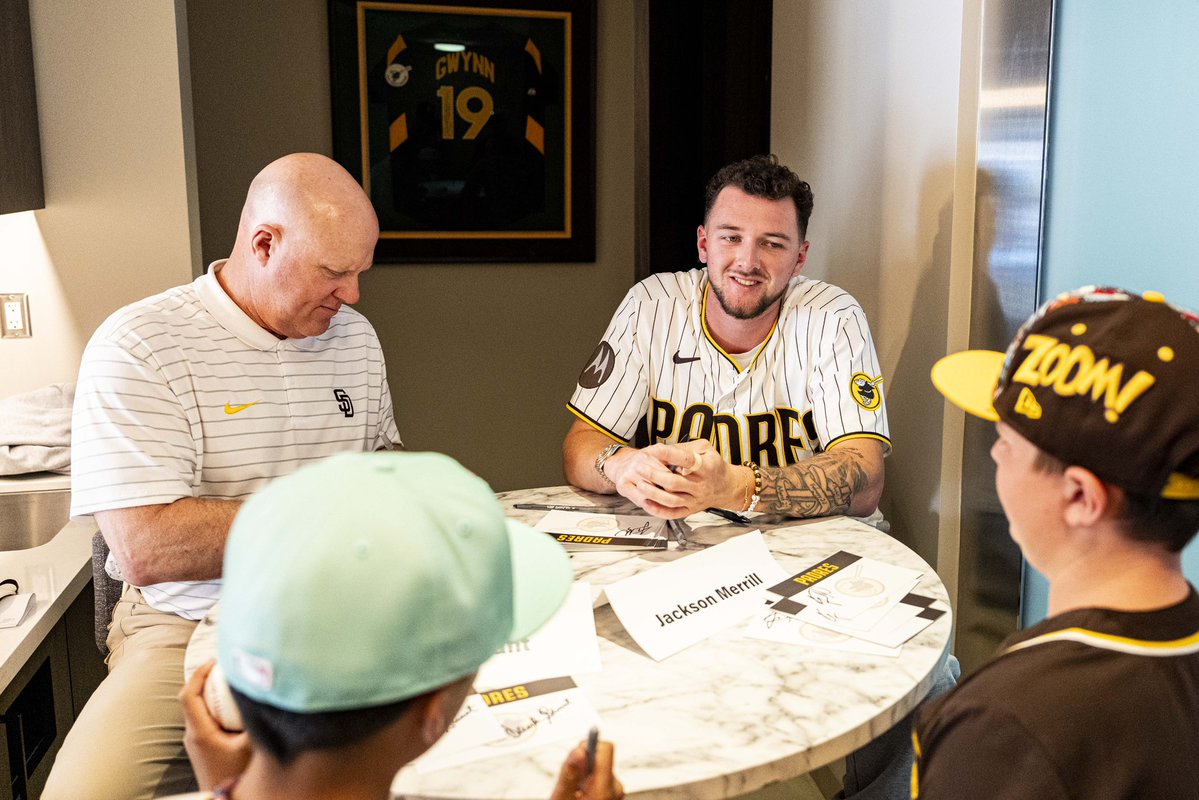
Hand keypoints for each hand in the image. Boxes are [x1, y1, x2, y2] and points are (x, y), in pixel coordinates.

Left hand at [180, 660, 251, 790]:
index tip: (216, 660)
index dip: (199, 673)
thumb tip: (268, 696)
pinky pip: (206, 717)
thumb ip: (257, 721)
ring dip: (212, 691)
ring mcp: (197, 742)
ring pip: (199, 708)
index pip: (188, 695)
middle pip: (191, 698)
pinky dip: (217, 705)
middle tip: (228, 664)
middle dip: (207, 677)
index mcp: (199, 733)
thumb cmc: (235, 776)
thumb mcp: (251, 747)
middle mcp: (193, 736)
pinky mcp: (204, 747)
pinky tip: (236, 705)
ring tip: (233, 679)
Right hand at [550, 739, 623, 799]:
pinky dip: (591, 783)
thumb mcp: (562, 796)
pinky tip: (582, 796)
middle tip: (572, 784)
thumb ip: (570, 772)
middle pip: (601, 758)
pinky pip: (602, 778)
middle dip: (584, 766)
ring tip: (576, 794)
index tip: (576, 757)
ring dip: (587, 776)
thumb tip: (580, 750)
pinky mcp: (613, 794)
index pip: (606, 749)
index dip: (589, 747)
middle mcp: (615, 790)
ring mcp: (616, 793)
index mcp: (605, 788)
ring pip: (600, 768)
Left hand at [607, 440, 745, 517]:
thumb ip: (684, 448)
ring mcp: (695, 500)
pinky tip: (646, 502)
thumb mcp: (705, 449)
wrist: (726, 487)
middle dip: (654, 475)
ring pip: (671, 500)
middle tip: (640, 467)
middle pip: (675, 483)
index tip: (656, 449)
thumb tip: (663, 449)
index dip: (670, 454)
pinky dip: (658, 510)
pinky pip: (672, 513)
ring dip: (653, 493)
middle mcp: (700, 486)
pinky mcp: (690, 510)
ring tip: (640, 484)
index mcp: (706, 467)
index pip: (687, 460)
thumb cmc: (713, 465)